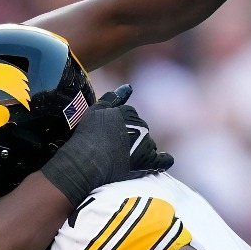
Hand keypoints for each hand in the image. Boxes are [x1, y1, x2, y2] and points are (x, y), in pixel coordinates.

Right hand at [41, 85, 174, 205]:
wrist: (87, 160)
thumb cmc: (88, 135)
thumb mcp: (96, 110)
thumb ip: (113, 98)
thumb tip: (129, 87)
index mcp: (130, 113)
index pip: (131, 118)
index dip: (120, 127)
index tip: (110, 135)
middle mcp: (141, 126)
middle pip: (141, 131)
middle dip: (132, 137)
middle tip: (114, 148)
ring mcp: (146, 145)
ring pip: (149, 145)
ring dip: (141, 150)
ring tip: (123, 159)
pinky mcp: (147, 162)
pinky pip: (162, 161)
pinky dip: (163, 161)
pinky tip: (163, 161)